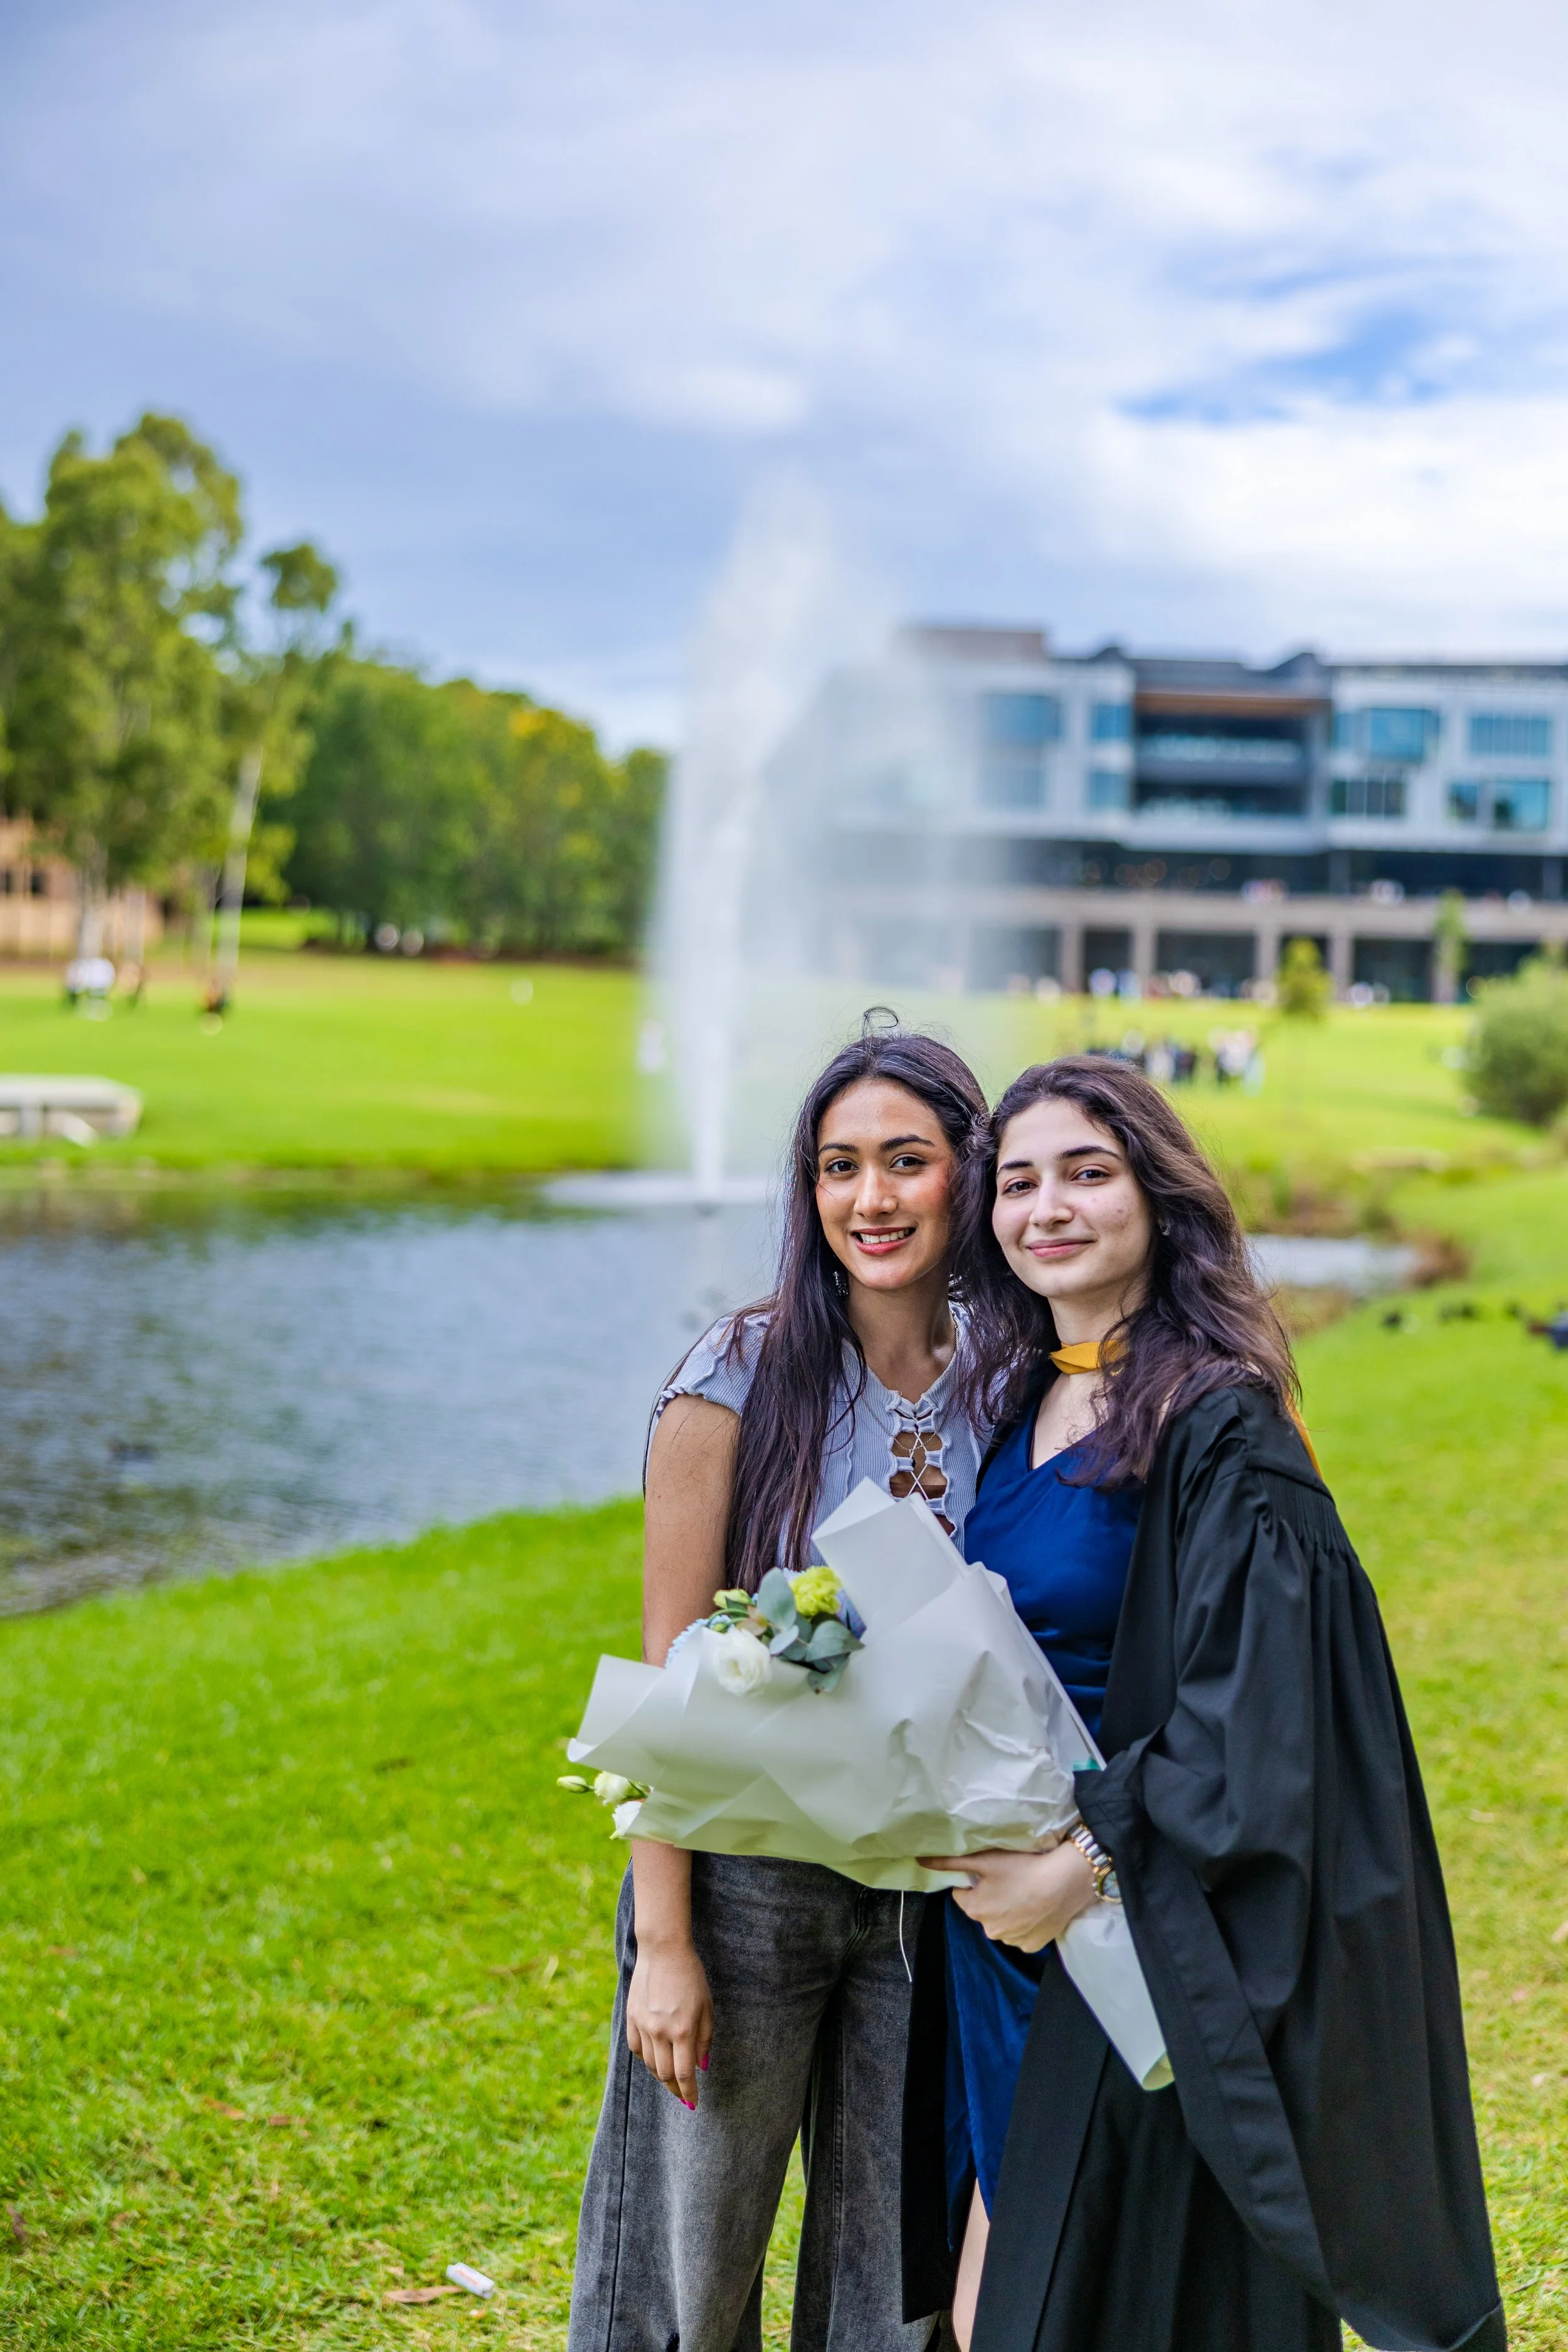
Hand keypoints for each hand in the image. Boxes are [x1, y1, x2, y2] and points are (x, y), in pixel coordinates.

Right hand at [626, 1935, 712, 2106]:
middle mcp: (661, 2032)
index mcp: (683, 2031)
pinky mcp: (631, 2017)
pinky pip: (636, 2048)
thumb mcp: (706, 2007)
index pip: (685, 2075)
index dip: (689, 2093)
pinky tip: (654, 2056)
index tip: (693, 2103)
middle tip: (683, 2093)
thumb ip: (704, 2039)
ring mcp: (643, 2025)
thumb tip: (701, 2066)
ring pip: (649, 2064)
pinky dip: (645, 2057)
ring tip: (670, 2077)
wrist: (663, 1951)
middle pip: (665, 2075)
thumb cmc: (691, 1976)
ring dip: (661, 2075)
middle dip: (675, 2088)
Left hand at [920, 1840, 1095, 1951]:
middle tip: (1010, 1881)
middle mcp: (990, 1931)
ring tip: (1025, 1893)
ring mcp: (1013, 1941)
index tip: (991, 1874)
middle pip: (983, 1911)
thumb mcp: (983, 1860)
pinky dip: (1026, 1923)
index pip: (963, 1895)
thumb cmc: (1021, 1868)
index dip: (974, 1883)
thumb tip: (919, 1861)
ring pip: (1003, 1923)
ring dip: (1008, 1911)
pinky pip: (1022, 1934)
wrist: (1064, 1883)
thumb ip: (950, 1862)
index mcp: (975, 1910)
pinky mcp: (1033, 1945)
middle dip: (991, 1898)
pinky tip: (1036, 1908)